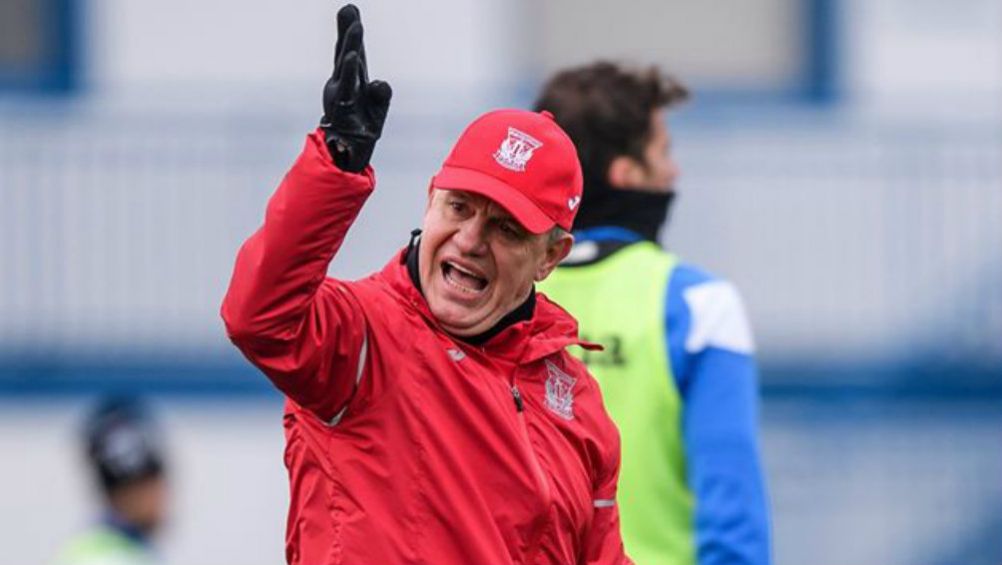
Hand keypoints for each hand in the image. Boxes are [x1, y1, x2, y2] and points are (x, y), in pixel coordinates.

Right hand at [320, 4, 391, 172]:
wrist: (348, 155)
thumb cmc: (362, 128)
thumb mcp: (379, 108)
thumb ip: (382, 93)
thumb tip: (380, 82)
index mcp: (352, 80)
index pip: (354, 52)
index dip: (353, 32)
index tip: (351, 8)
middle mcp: (342, 84)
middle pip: (346, 52)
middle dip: (349, 30)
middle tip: (349, 7)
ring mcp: (339, 95)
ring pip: (346, 66)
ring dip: (351, 45)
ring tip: (357, 26)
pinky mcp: (342, 109)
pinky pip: (346, 87)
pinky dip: (349, 71)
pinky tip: (352, 55)